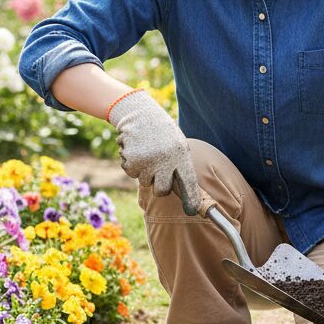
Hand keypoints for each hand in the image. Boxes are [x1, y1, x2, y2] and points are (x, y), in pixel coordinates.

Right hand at [108, 91, 200, 211]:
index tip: (192, 210)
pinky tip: (136, 151)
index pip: (188, 182)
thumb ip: (180, 167)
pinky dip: (131, 164)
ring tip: (147, 153)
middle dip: (159, 185)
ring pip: (145, 181)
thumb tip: (185, 193)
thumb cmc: (162, 133)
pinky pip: (130, 173)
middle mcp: (165, 160)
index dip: (191, 198)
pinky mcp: (132, 160)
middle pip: (162, 191)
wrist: (140, 113)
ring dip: (144, 171)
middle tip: (158, 171)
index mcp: (181, 156)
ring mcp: (148, 161)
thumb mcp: (177, 146)